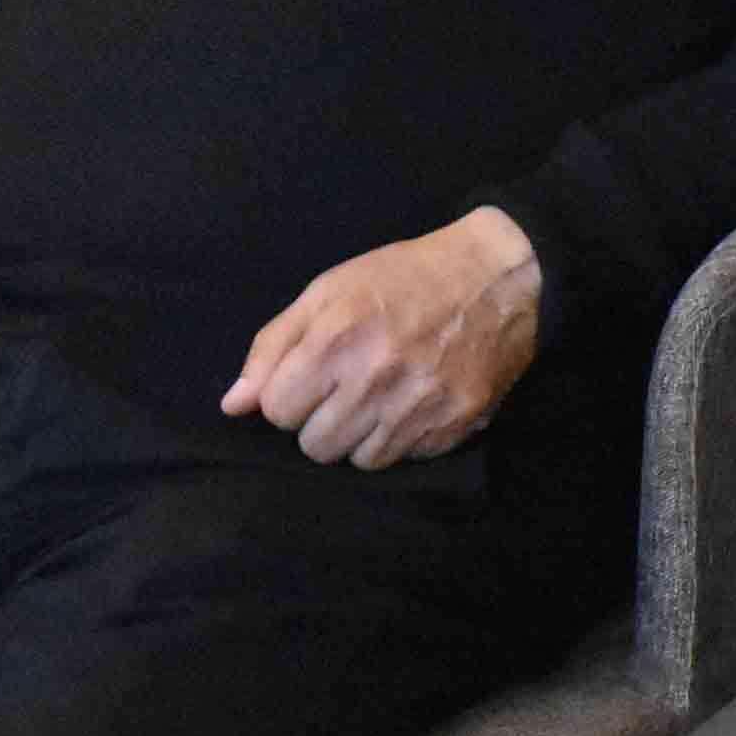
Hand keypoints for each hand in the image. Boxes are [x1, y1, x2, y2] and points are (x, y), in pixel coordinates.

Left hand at [221, 207, 543, 466]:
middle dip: (323, 420)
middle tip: (350, 387)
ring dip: (362, 434)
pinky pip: (404, 458)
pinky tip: (415, 403)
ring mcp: (418, 406)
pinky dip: (403, 437)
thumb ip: (274, 345)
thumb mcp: (330, 290)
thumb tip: (234, 405)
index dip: (290, 394)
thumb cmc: (405, 277)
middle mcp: (375, 378)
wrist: (501, 275)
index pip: (277, 412)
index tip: (314, 376)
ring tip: (383, 396)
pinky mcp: (454, 425)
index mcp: (337, 339)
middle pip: (314, 445)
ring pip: (358, 460)